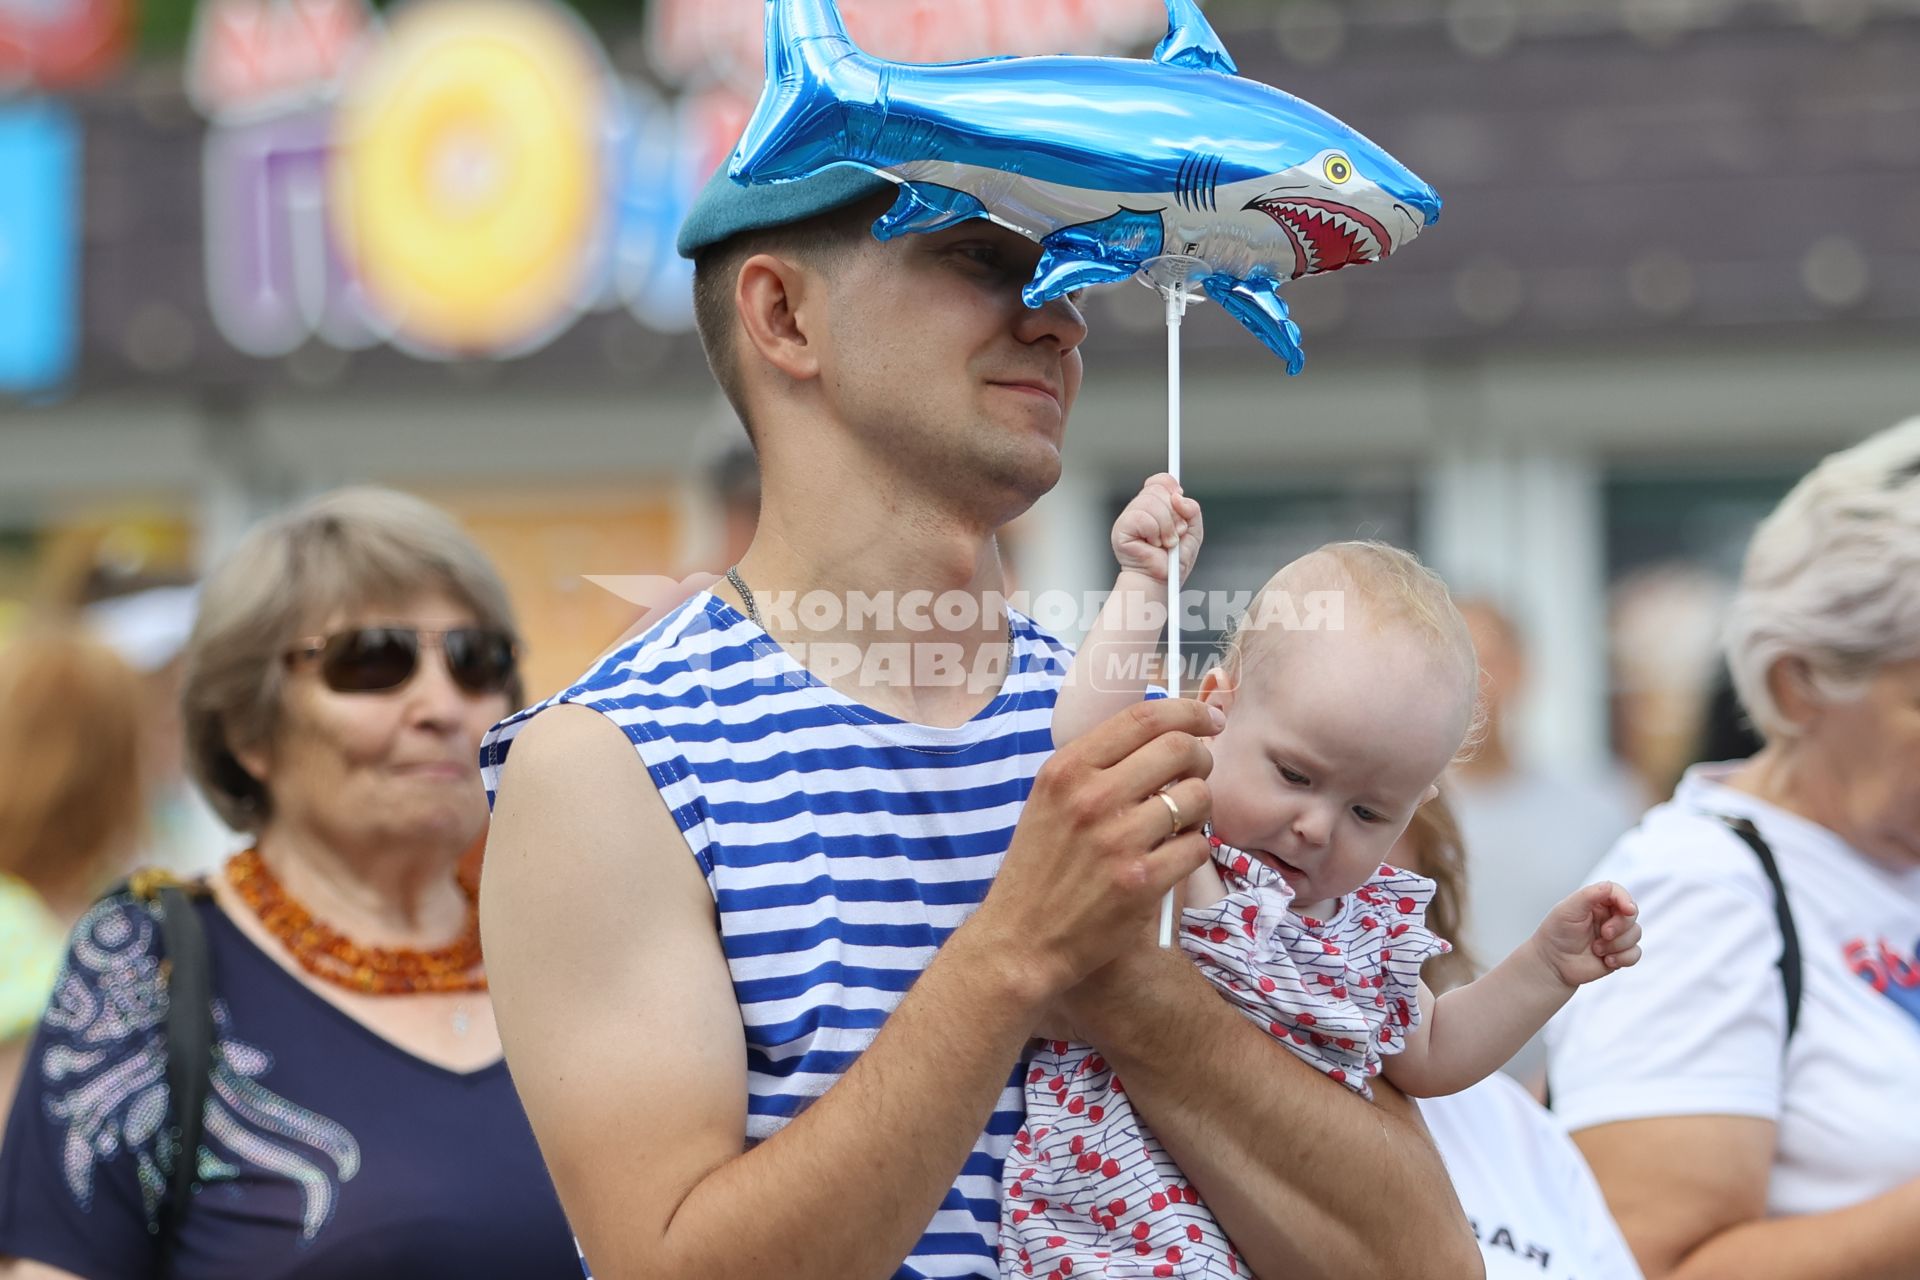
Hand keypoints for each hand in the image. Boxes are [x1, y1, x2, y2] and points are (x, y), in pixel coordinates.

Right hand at [968, 697, 1218, 1004]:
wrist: (1021, 939)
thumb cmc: (1039, 868)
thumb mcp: (1049, 801)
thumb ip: (1096, 766)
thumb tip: (1159, 734)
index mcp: (1067, 770)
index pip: (1143, 717)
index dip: (1186, 712)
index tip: (1208, 719)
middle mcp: (1092, 797)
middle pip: (1179, 749)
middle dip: (1200, 757)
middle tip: (1196, 773)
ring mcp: (1118, 840)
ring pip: (1196, 797)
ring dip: (1199, 807)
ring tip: (1180, 822)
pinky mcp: (1142, 882)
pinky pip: (1197, 846)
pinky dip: (1194, 848)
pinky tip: (1173, 856)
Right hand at [1112, 474, 1202, 583]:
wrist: (1161, 582)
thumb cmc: (1173, 562)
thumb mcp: (1192, 532)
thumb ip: (1192, 511)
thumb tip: (1179, 496)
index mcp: (1154, 507)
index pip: (1159, 481)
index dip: (1170, 485)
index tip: (1179, 500)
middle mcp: (1139, 509)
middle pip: (1157, 490)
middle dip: (1173, 514)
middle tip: (1175, 534)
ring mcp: (1128, 518)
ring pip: (1151, 502)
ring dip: (1166, 527)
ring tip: (1165, 543)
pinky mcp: (1121, 528)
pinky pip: (1142, 517)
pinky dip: (1154, 532)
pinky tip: (1152, 545)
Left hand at [1531, 881, 1641, 988]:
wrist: (1553, 963)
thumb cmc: (1556, 933)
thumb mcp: (1568, 909)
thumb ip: (1588, 895)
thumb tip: (1608, 885)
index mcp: (1596, 902)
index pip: (1619, 894)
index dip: (1626, 900)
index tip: (1628, 910)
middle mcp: (1608, 917)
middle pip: (1631, 915)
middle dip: (1620, 926)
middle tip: (1604, 934)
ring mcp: (1615, 936)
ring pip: (1636, 934)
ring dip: (1617, 944)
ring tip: (1596, 949)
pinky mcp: (1619, 953)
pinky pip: (1636, 954)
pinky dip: (1623, 958)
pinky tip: (1607, 961)